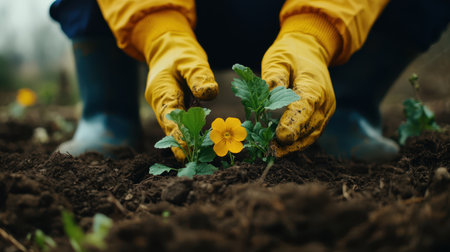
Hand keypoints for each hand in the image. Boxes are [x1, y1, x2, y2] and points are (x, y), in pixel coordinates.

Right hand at [133, 10, 217, 160]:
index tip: (185, 153)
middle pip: (171, 128)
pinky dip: (192, 135)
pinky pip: (183, 125)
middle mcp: (162, 103)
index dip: (177, 136)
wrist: (168, 49)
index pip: (169, 117)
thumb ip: (199, 76)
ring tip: (201, 160)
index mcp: (161, 91)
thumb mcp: (190, 60)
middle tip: (194, 163)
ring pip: (177, 129)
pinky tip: (204, 147)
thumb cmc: (180, 53)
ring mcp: (168, 108)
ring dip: (187, 143)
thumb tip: (211, 93)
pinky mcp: (177, 110)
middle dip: (181, 146)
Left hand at [262, 15, 339, 156]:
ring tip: (271, 153)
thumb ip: (274, 78)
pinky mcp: (321, 118)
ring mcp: (326, 112)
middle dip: (289, 141)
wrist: (311, 51)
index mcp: (314, 86)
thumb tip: (268, 97)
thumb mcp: (278, 60)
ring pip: (311, 135)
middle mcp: (325, 102)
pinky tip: (280, 149)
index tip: (280, 137)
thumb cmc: (291, 54)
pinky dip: (296, 143)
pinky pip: (310, 134)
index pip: (305, 108)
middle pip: (309, 127)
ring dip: (292, 147)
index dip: (293, 124)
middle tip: (267, 150)